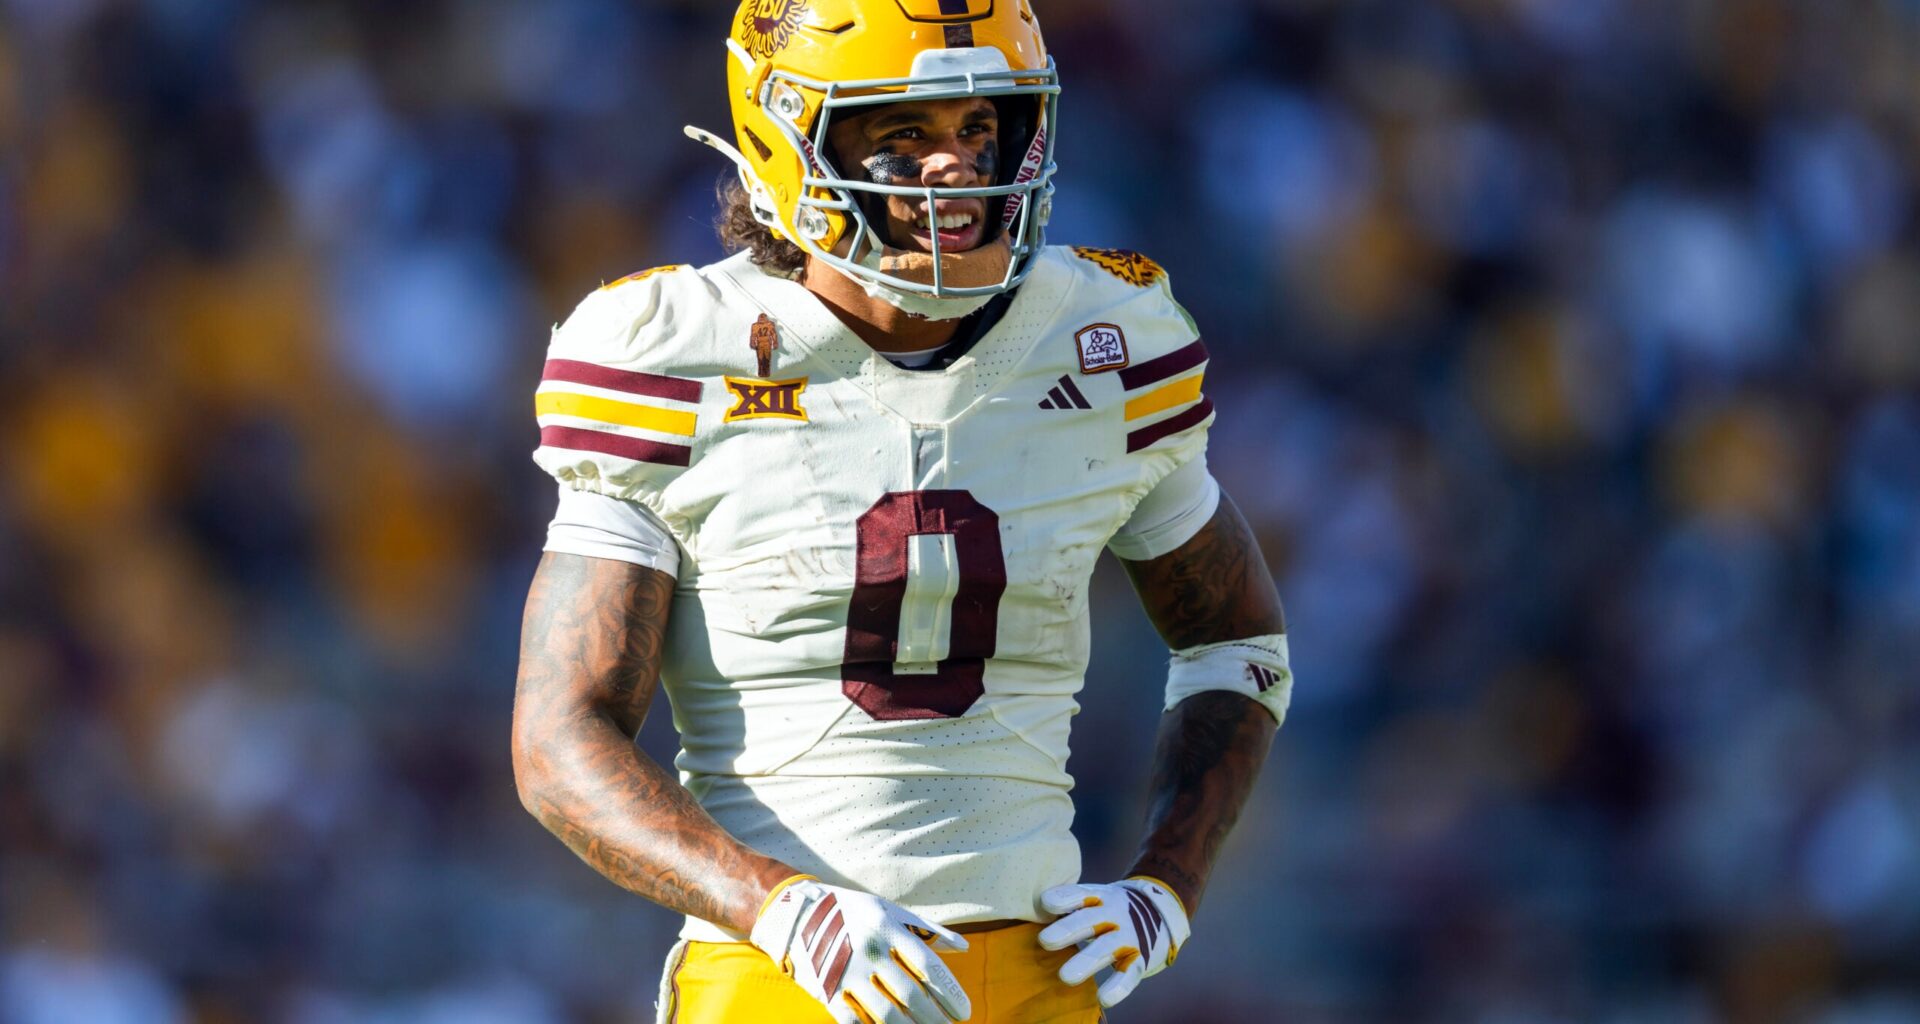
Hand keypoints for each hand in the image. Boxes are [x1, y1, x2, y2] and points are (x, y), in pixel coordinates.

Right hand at [750, 876, 971, 1023]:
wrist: (794, 913)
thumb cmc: (851, 911)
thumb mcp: (888, 910)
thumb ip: (926, 930)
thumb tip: (963, 948)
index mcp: (887, 928)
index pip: (928, 967)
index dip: (950, 993)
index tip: (963, 1012)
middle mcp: (869, 950)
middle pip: (912, 995)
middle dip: (935, 1018)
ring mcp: (846, 973)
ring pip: (888, 1015)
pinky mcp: (827, 991)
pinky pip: (856, 1022)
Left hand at [1037, 876, 1190, 1007]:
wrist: (1158, 911)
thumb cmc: (1109, 908)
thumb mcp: (1095, 897)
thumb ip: (1069, 904)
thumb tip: (1035, 910)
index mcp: (1099, 896)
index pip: (1080, 894)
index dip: (1064, 898)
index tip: (1046, 904)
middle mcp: (1114, 913)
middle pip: (1089, 920)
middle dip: (1067, 929)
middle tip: (1044, 940)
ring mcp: (1128, 935)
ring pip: (1106, 947)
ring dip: (1086, 961)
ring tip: (1065, 977)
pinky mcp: (1139, 958)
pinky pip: (1130, 973)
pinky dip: (1118, 986)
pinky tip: (1104, 999)